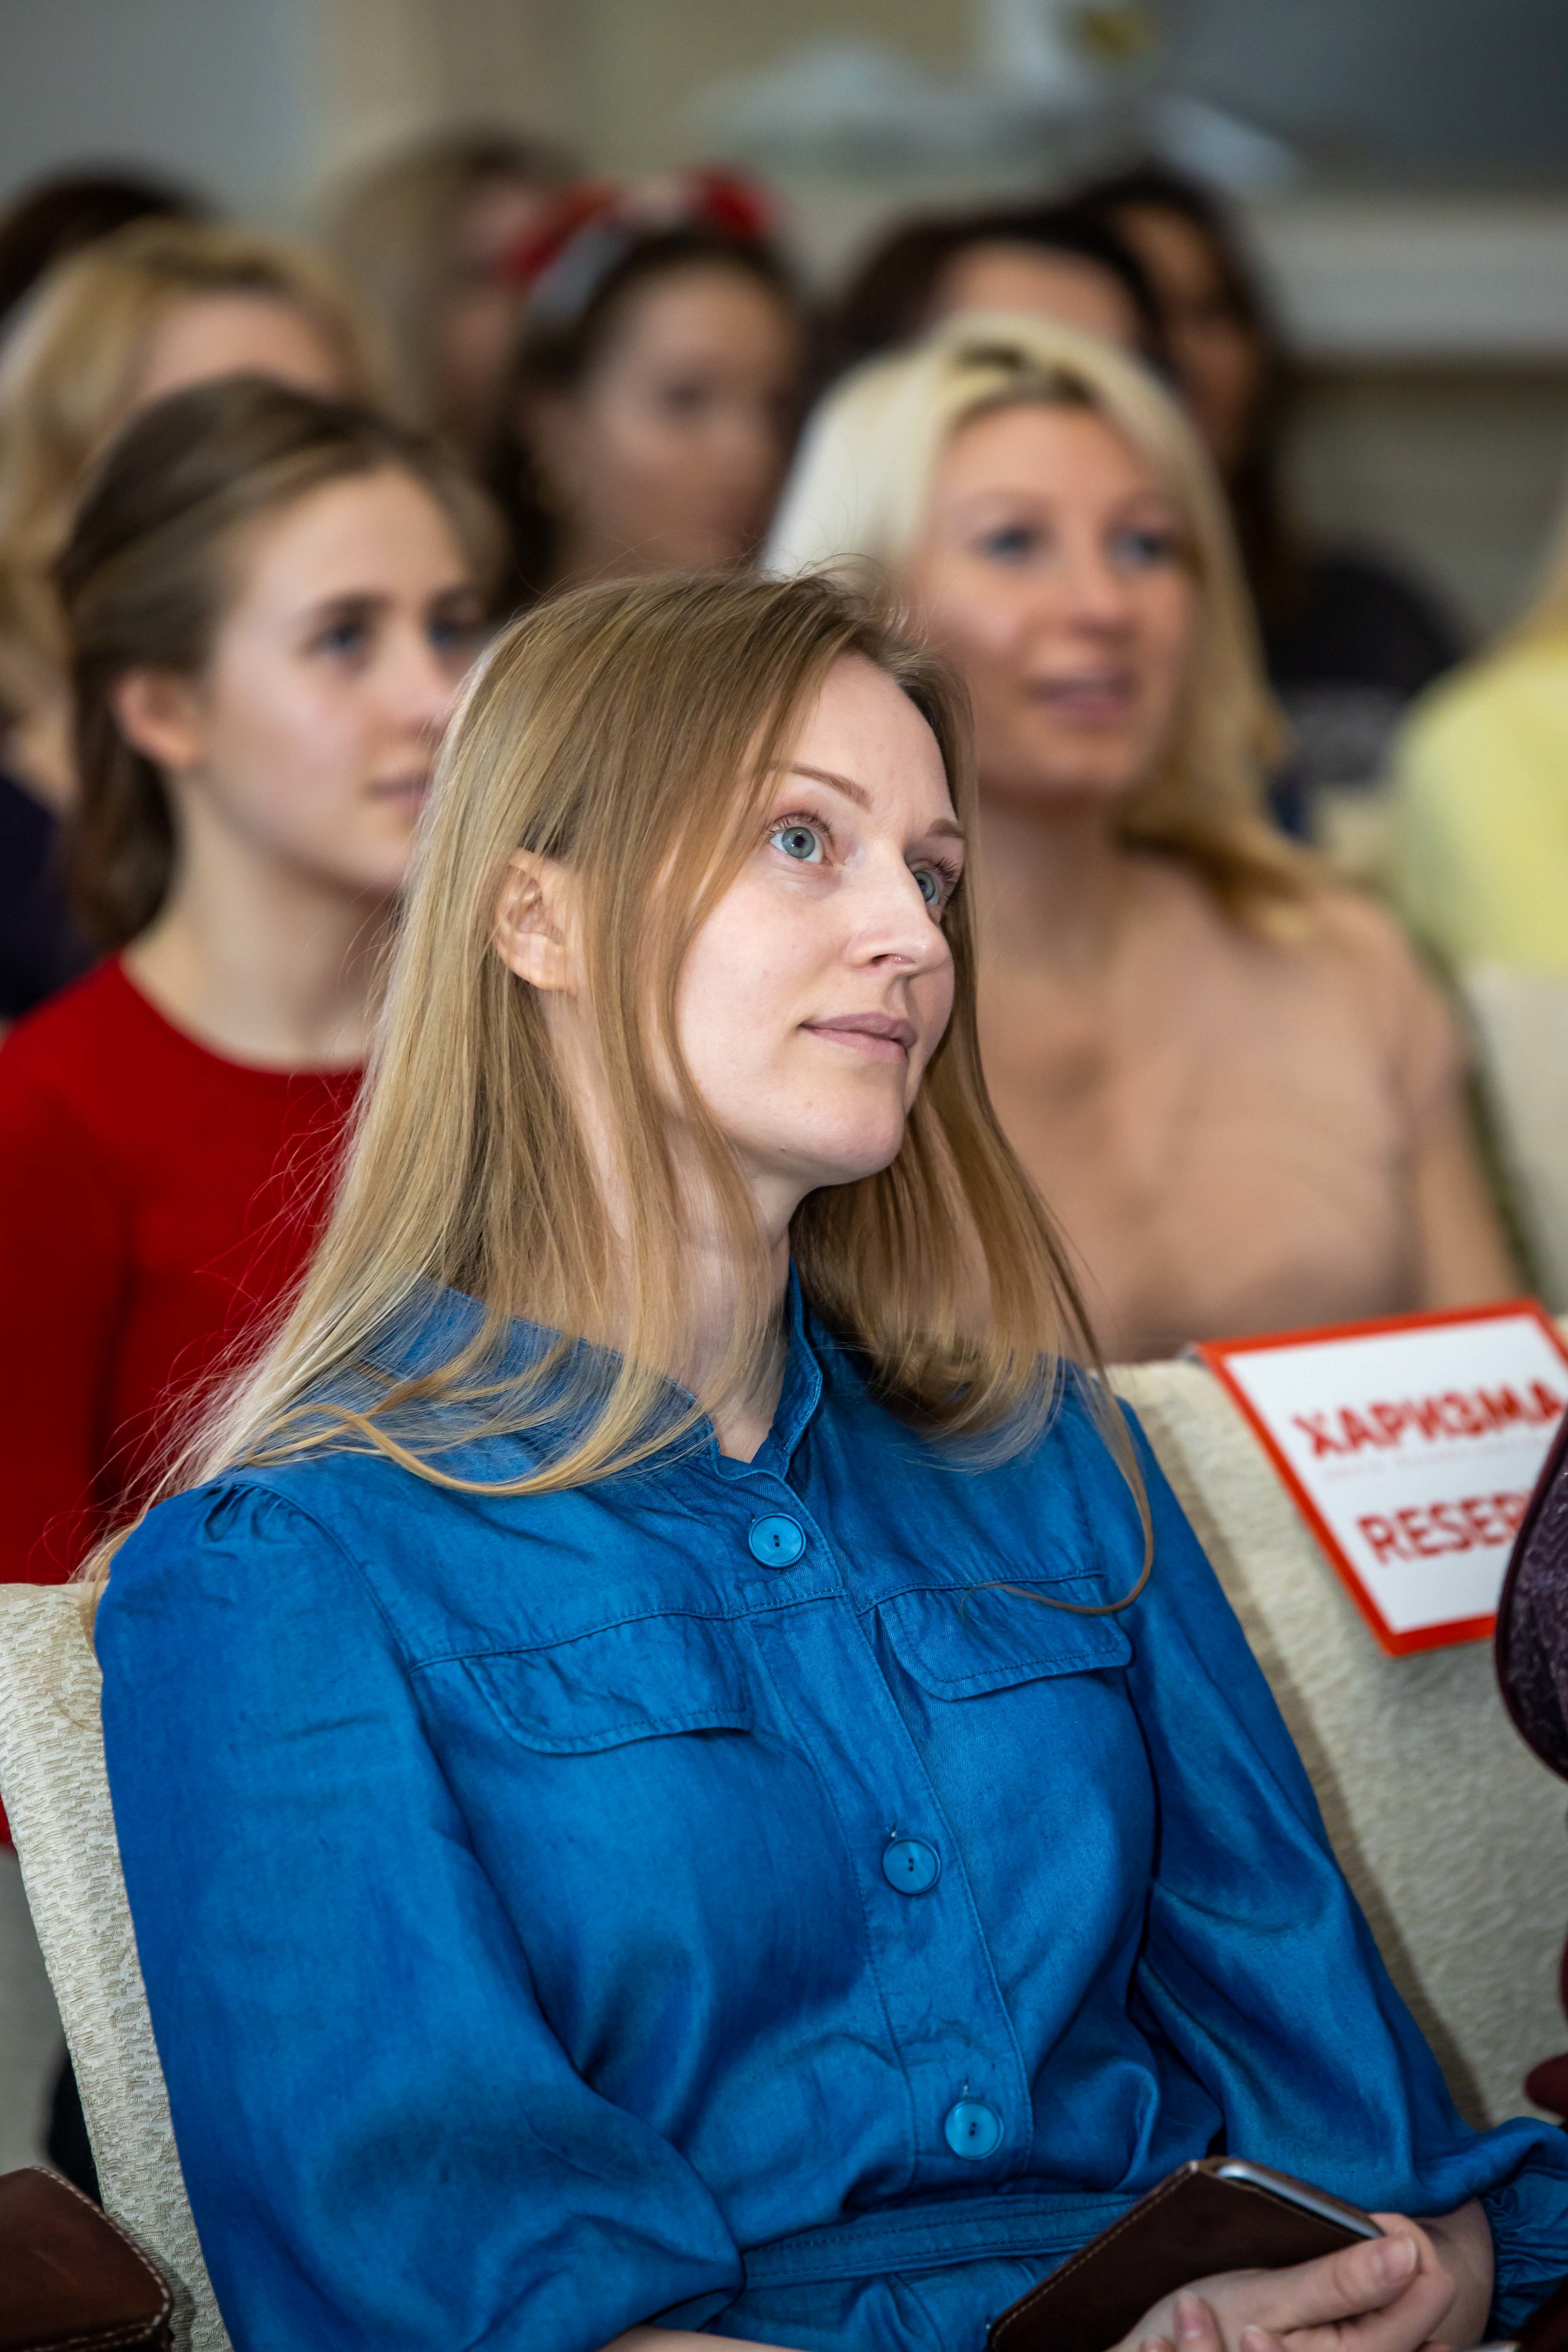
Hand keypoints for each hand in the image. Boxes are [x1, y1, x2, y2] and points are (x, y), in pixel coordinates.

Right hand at [1119, 2217, 1459, 2351]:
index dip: (1401, 2235)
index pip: (1432, 2281)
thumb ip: (1341, 2280)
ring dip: (1377, 2270)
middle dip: (1389, 2250)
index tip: (1360, 2220)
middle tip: (1342, 2236)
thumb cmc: (1210, 2325)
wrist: (1166, 2351)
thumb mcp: (1267, 2296)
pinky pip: (1382, 2319)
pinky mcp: (1341, 2347)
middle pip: (1425, 2292)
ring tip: (1336, 2254)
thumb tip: (1408, 2249)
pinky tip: (1347, 2281)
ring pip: (1405, 2305)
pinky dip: (1370, 2291)